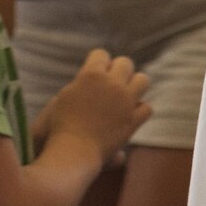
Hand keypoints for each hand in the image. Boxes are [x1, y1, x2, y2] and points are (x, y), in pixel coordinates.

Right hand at [45, 48, 150, 165]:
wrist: (71, 152)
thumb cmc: (58, 128)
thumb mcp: (62, 100)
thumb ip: (79, 85)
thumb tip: (91, 82)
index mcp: (90, 75)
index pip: (101, 54)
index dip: (98, 63)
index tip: (95, 72)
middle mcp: (111, 83)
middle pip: (125, 63)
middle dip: (119, 71)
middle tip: (112, 83)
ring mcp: (125, 101)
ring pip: (143, 80)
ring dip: (135, 86)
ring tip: (125, 96)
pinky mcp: (133, 119)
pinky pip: (147, 107)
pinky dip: (139, 111)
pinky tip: (130, 116)